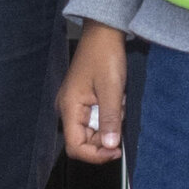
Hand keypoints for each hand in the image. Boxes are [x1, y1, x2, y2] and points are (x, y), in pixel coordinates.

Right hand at [55, 21, 126, 162]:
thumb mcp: (111, 89)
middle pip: (84, 140)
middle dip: (106, 136)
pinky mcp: (84, 100)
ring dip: (110, 123)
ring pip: (93, 130)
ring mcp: (75, 105)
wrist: (103, 33)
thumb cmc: (105, 56)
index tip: (117, 151)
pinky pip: (96, 118)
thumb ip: (110, 120)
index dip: (96, 155)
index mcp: (69, 108)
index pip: (75, 147)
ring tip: (118, 102)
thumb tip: (111, 147)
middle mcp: (67, 109)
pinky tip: (116, 98)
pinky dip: (109, 114)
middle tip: (121, 116)